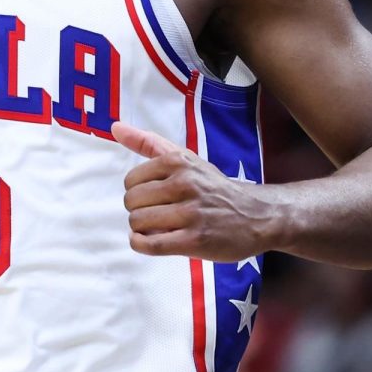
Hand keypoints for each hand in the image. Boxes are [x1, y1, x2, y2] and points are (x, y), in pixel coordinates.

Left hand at [113, 121, 278, 262]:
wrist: (257, 215)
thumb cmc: (213, 187)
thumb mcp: (185, 159)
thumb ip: (147, 142)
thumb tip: (114, 127)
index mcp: (179, 161)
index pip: (131, 180)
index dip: (137, 192)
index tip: (153, 198)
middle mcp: (185, 183)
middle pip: (132, 202)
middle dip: (139, 211)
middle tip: (156, 214)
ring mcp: (191, 213)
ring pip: (138, 222)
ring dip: (141, 229)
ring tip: (158, 227)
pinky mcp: (196, 240)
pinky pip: (150, 244)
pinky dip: (140, 244)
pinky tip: (148, 240)